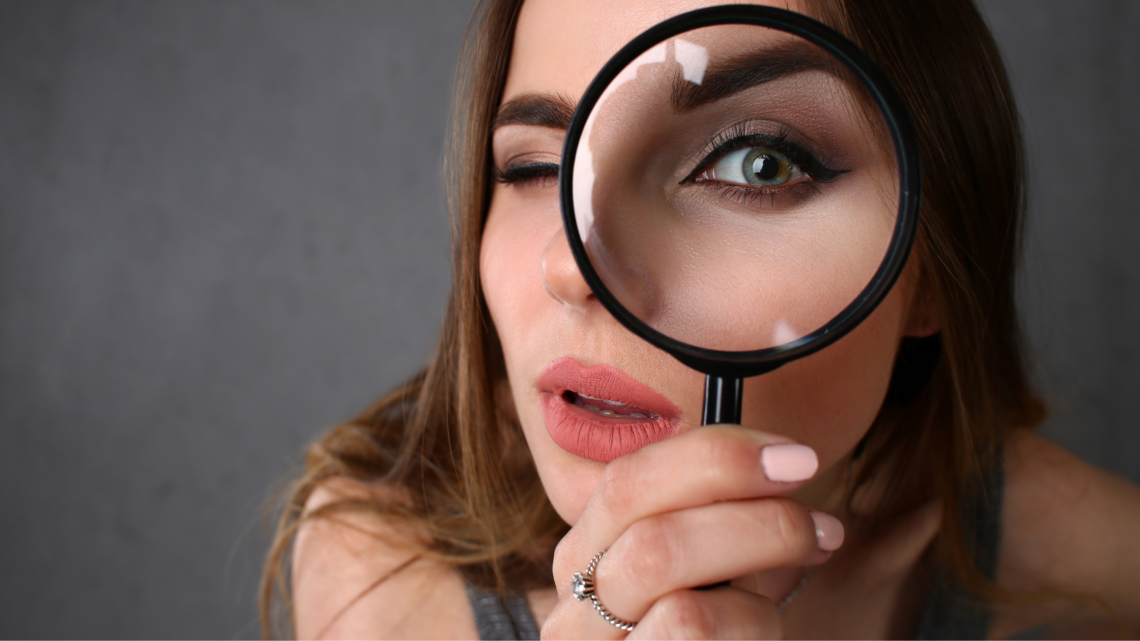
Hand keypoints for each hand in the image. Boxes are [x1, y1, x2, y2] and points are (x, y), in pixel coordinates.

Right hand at [541, 425, 843, 638]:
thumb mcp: (708, 576)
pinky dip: (753, 632)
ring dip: (760, 597)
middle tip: (819, 527)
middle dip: (753, 517)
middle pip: (649, 533)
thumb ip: (720, 526)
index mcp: (585, 558)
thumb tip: (783, 468)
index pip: (630, 481)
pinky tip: (760, 639)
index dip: (717, 458)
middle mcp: (574, 614)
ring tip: (795, 593)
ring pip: (684, 606)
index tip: (794, 457)